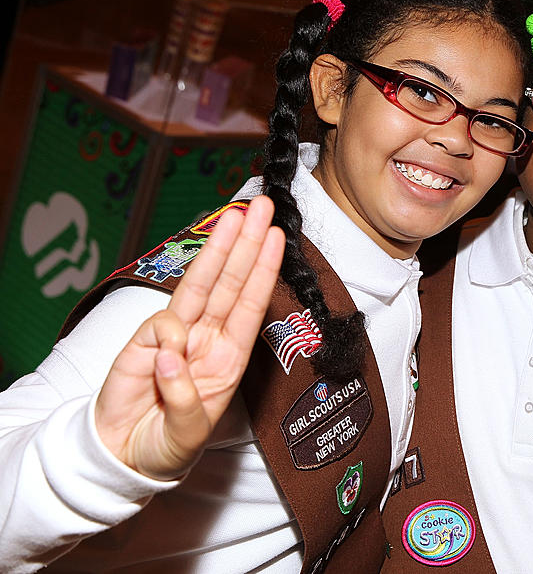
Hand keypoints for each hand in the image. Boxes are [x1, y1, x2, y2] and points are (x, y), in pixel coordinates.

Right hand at [95, 196, 284, 479]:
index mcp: (230, 356)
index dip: (264, 270)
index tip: (277, 238)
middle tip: (262, 207)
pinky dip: (168, 336)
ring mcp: (177, 336)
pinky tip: (166, 360)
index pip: (251, 303)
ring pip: (200, 285)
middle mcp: (208, 339)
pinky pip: (162, 325)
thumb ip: (185, 399)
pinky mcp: (144, 342)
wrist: (124, 455)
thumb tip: (172, 354)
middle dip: (247, 243)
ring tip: (234, 217)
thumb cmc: (166, 442)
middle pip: (231, 282)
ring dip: (219, 250)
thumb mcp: (187, 432)